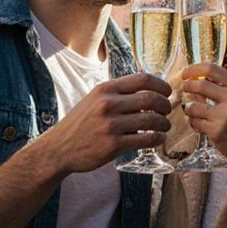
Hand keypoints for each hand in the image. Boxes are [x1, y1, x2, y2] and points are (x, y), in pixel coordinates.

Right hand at [34, 72, 171, 175]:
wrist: (58, 149)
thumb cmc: (80, 123)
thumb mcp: (95, 99)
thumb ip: (118, 92)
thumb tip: (149, 88)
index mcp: (106, 89)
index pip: (144, 79)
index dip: (162, 85)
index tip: (168, 92)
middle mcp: (108, 104)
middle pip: (152, 99)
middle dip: (166, 105)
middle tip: (168, 110)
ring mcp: (111, 125)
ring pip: (152, 120)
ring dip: (164, 123)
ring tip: (165, 126)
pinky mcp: (114, 145)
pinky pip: (146, 139)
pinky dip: (157, 138)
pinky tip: (158, 138)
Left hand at [178, 63, 226, 168]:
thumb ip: (225, 87)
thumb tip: (197, 77)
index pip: (213, 69)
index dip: (194, 69)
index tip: (185, 73)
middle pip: (200, 85)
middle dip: (187, 86)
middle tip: (184, 89)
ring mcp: (226, 115)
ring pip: (193, 106)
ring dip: (190, 108)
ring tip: (195, 112)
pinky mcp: (217, 130)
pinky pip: (195, 122)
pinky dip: (195, 123)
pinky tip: (203, 126)